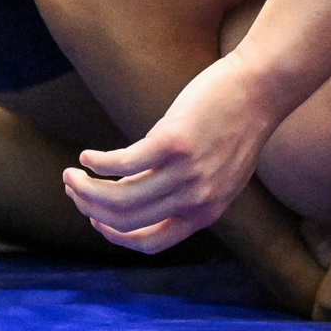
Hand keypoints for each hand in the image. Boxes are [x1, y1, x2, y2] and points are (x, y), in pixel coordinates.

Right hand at [62, 49, 279, 251]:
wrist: (260, 88)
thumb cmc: (235, 125)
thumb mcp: (216, 171)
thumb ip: (183, 189)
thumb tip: (131, 188)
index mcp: (205, 212)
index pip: (150, 242)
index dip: (115, 236)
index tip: (96, 219)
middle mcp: (195, 199)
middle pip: (126, 220)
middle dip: (90, 208)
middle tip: (73, 189)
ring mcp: (185, 173)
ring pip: (119, 197)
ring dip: (85, 188)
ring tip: (71, 174)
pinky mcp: (173, 142)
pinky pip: (122, 162)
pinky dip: (97, 162)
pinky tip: (86, 155)